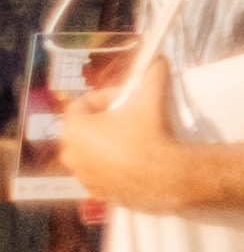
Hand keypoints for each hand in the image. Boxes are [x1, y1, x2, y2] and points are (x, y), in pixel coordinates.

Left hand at [58, 42, 200, 216]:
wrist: (165, 176)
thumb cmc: (149, 135)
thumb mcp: (151, 97)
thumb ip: (152, 74)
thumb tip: (158, 60)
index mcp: (75, 130)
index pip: (81, 104)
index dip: (105, 97)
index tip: (126, 99)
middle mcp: (71, 154)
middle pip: (83, 129)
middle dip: (104, 120)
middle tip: (130, 117)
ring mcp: (83, 176)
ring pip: (90, 151)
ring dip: (106, 143)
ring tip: (133, 138)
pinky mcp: (97, 192)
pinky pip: (99, 171)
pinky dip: (111, 164)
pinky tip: (133, 160)